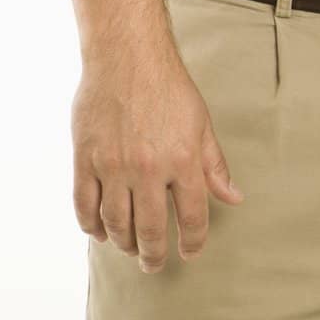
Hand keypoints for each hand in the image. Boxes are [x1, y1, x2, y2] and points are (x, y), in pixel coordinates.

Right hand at [71, 43, 243, 272]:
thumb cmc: (168, 86)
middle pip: (150, 231)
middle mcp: (148, 168)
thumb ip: (214, 165)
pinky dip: (92, 226)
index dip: (192, 242)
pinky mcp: (85, 159)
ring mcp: (113, 165)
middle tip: (154, 263)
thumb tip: (234, 198)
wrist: (127, 55)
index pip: (191, 218)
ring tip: (130, 247)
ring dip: (124, 243)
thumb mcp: (201, 122)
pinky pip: (84, 206)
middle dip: (154, 254)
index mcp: (183, 159)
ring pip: (116, 224)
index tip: (189, 252)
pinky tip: (101, 230)